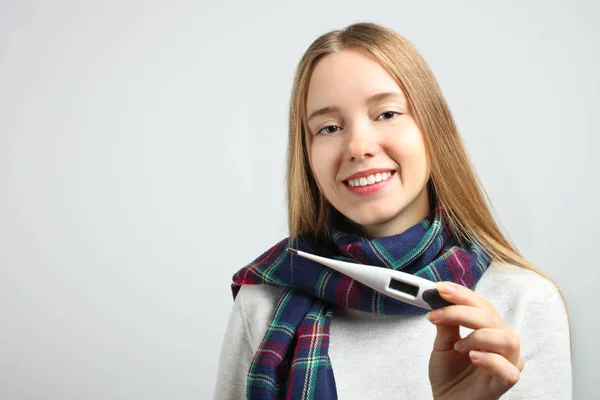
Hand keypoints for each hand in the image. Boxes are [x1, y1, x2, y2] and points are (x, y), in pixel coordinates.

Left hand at [427, 282, 524, 399]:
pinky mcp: (506, 382)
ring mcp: (507, 362)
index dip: (461, 295)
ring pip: (506, 339)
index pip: (481, 305)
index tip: (440, 289)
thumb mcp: (442, 343)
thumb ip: (445, 323)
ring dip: (478, 336)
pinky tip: (473, 357)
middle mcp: (501, 342)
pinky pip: (508, 369)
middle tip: (438, 315)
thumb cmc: (449, 374)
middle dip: (462, 311)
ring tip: (458, 345)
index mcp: (489, 329)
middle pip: (491, 318)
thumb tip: (438, 299)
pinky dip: (490, 360)